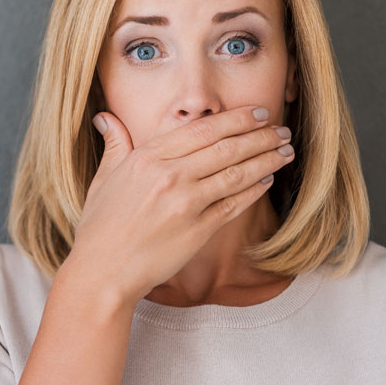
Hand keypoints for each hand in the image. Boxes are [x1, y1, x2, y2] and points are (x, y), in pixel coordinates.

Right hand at [63, 105, 294, 305]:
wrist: (103, 272)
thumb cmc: (100, 226)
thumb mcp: (103, 178)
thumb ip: (115, 144)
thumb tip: (105, 117)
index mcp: (148, 157)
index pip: (202, 129)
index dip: (236, 119)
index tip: (257, 113)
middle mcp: (169, 176)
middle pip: (226, 148)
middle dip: (260, 136)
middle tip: (282, 128)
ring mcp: (186, 204)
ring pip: (236, 174)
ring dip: (266, 160)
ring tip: (285, 151)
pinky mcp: (197, 231)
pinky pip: (233, 205)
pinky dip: (254, 191)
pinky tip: (267, 181)